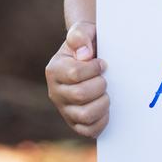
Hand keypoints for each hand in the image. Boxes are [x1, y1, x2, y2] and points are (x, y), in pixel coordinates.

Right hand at [45, 21, 108, 137]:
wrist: (92, 57)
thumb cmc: (88, 44)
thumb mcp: (83, 31)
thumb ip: (81, 35)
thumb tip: (84, 54)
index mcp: (54, 70)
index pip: (75, 73)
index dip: (95, 68)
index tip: (103, 63)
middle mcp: (55, 92)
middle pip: (81, 95)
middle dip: (100, 84)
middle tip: (105, 78)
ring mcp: (64, 110)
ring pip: (85, 115)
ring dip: (102, 103)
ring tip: (106, 93)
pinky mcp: (75, 123)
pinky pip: (88, 131)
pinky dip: (101, 121)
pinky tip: (107, 109)